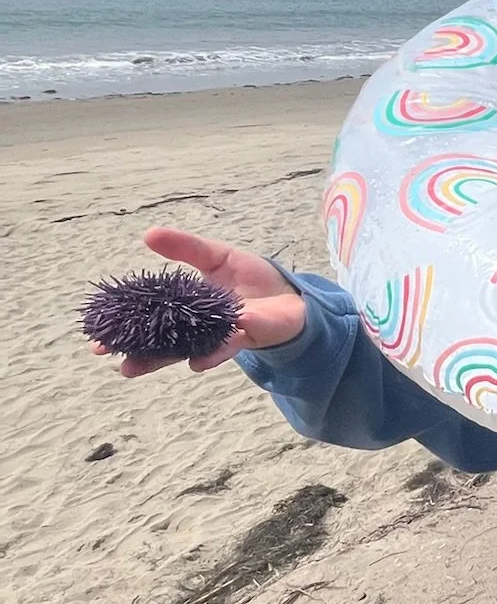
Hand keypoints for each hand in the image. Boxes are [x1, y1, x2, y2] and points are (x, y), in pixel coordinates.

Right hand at [91, 227, 305, 377]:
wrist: (293, 296)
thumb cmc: (252, 279)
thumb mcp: (216, 256)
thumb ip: (185, 248)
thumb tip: (148, 234)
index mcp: (187, 311)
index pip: (150, 322)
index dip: (125, 330)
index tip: (97, 339)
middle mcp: (201, 330)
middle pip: (166, 347)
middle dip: (140, 357)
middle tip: (116, 363)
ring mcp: (223, 336)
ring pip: (191, 352)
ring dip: (168, 360)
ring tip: (141, 368)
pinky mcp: (249, 335)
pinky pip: (229, 344)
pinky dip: (215, 350)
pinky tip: (197, 362)